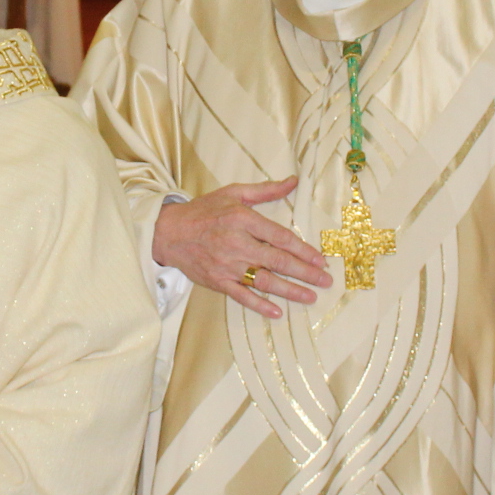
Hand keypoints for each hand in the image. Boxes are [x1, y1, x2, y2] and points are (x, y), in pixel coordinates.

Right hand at [152, 180, 333, 318]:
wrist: (168, 232)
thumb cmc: (204, 211)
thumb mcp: (234, 193)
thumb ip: (265, 190)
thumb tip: (293, 182)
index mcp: (243, 220)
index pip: (280, 237)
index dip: (304, 250)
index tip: (320, 259)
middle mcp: (237, 243)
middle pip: (277, 260)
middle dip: (305, 272)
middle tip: (325, 281)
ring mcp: (227, 265)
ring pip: (264, 281)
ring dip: (290, 290)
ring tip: (310, 296)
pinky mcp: (217, 281)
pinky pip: (241, 296)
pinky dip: (259, 305)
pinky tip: (277, 312)